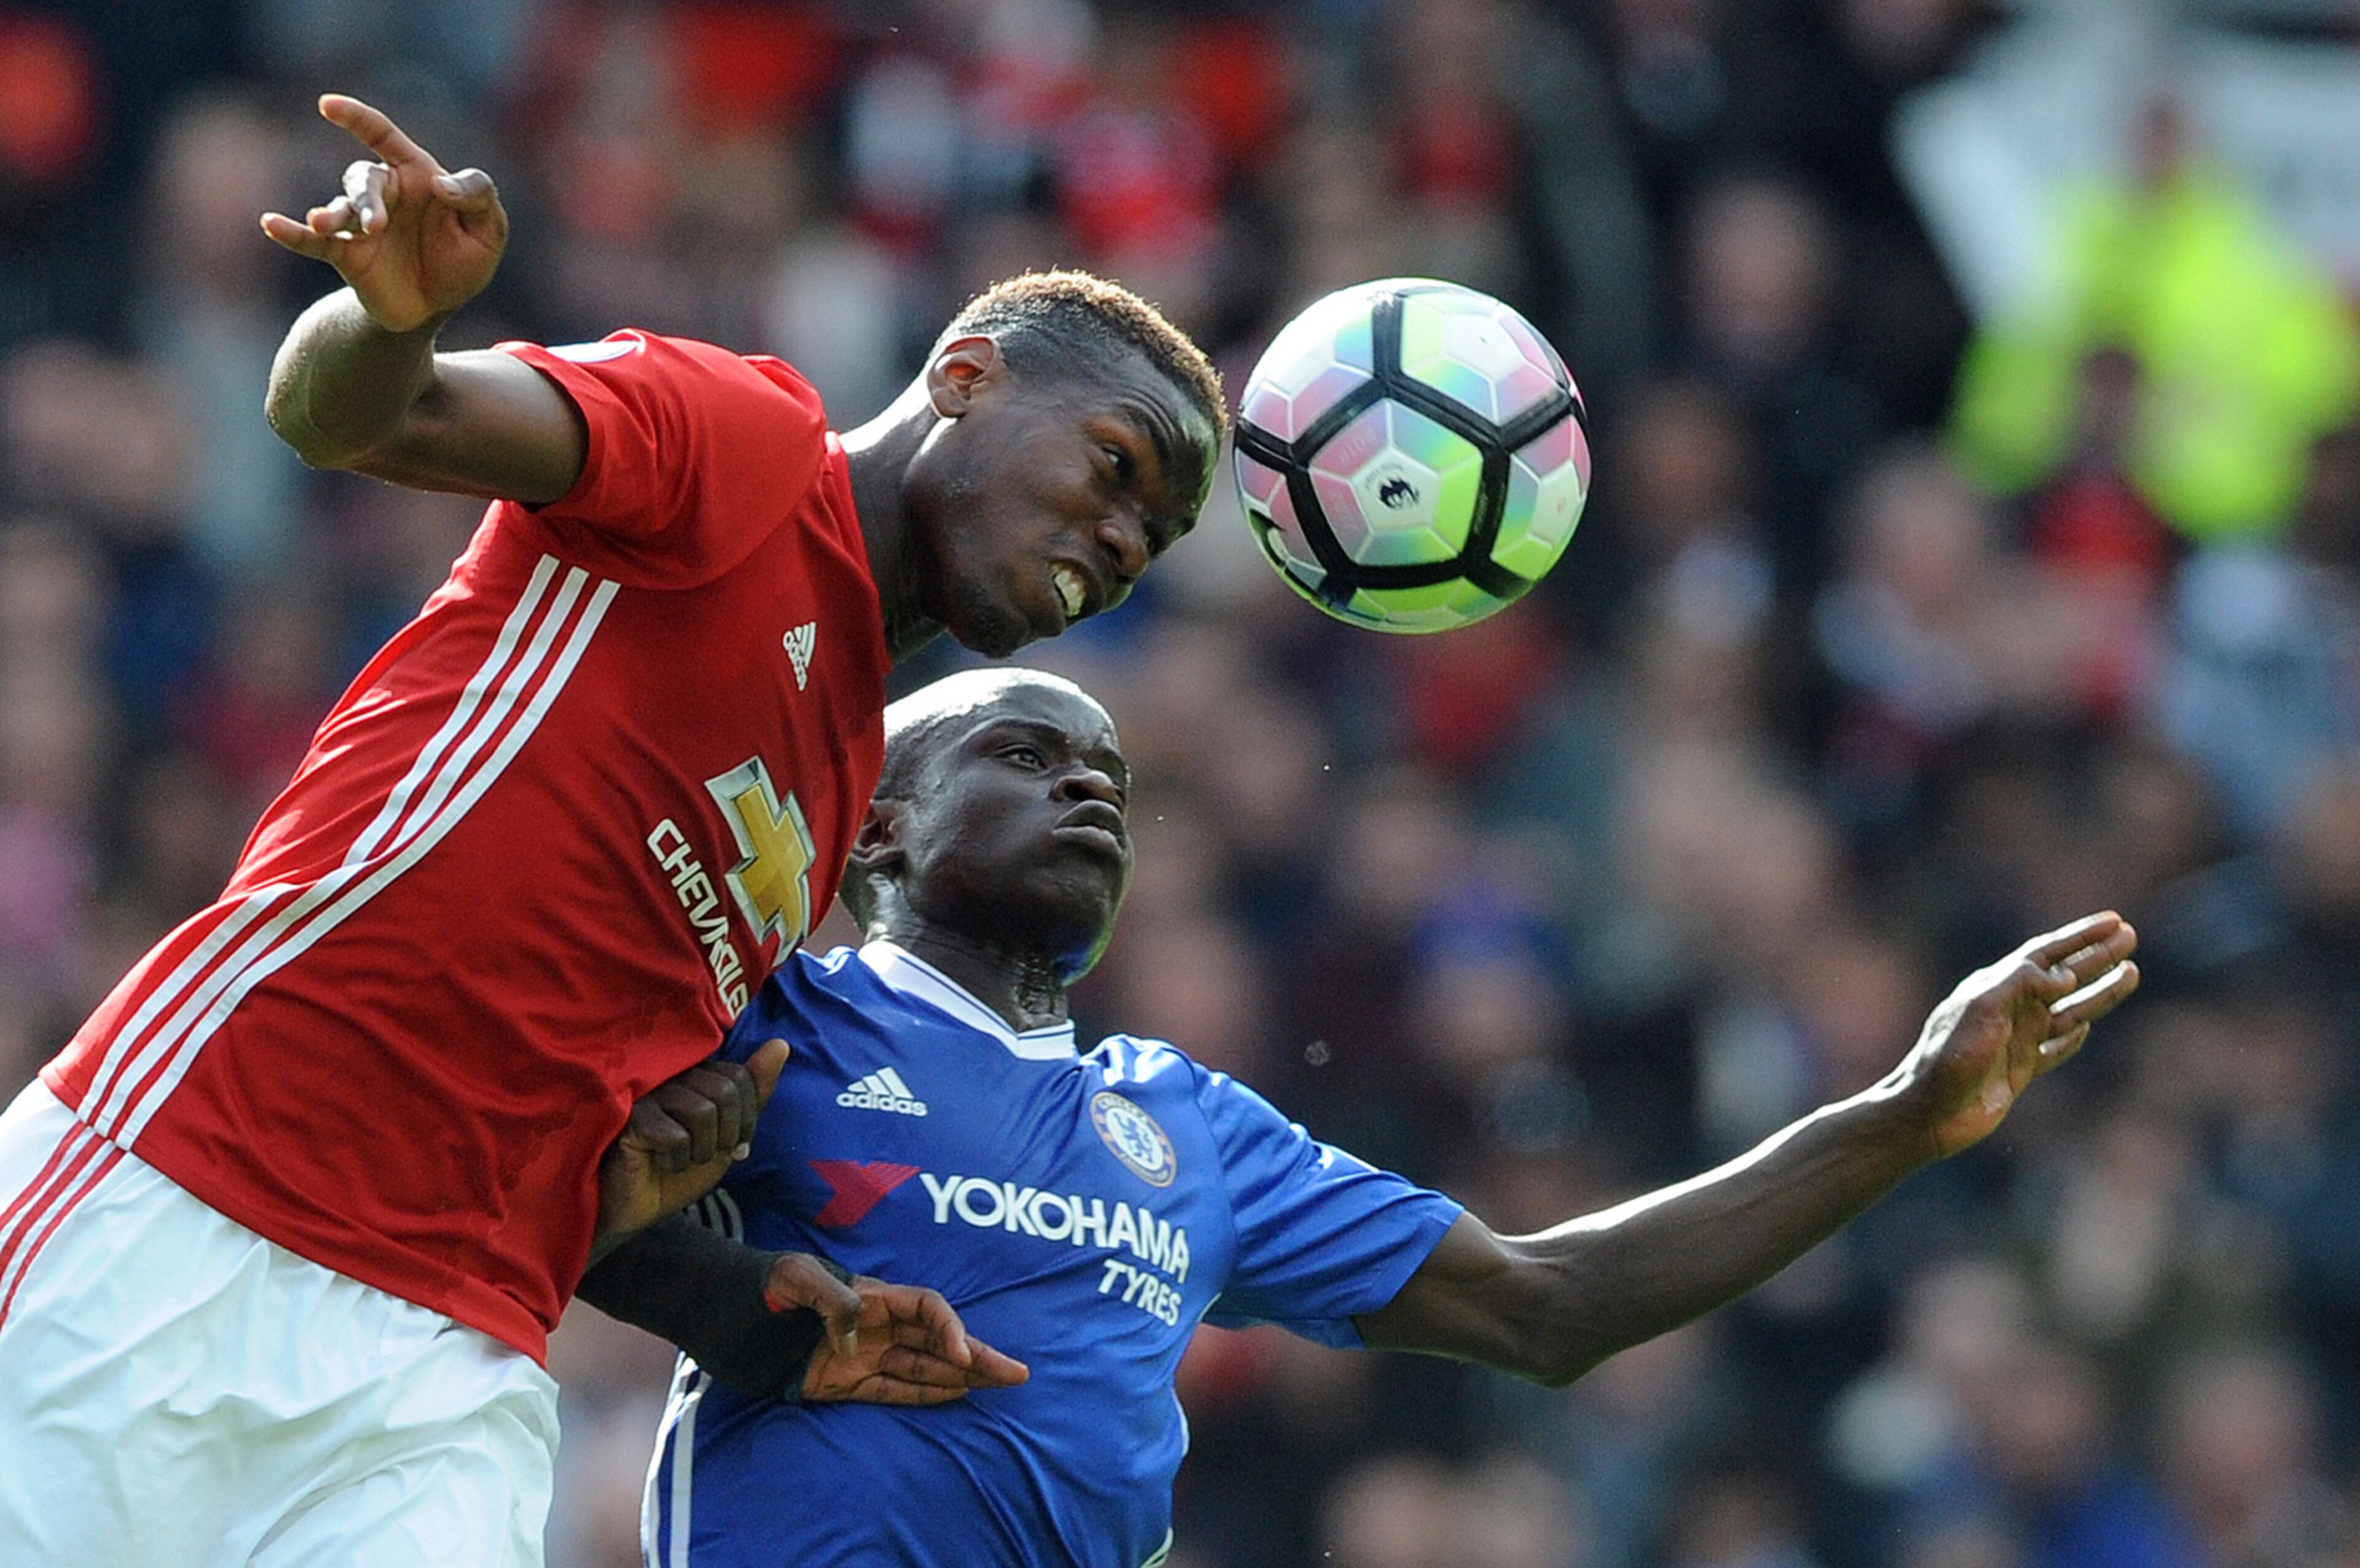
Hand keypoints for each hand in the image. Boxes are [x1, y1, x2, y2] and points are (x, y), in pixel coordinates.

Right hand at [260, 94, 506, 332]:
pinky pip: (312, 241)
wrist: (439, 308)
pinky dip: (291, 232)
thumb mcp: (489, 230)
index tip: (327, 105)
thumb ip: (478, 196)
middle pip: (363, 179)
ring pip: (339, 207)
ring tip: (325, 224)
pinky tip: (271, 225)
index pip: (382, 136)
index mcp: (416, 176)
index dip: (357, 118)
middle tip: (376, 224)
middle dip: (366, 198)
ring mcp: (360, 224)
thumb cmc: (463, 261)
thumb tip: (441, 184)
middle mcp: (383, 194)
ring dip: (334, 215)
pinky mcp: (346, 255)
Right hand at [595, 1040, 789, 1246]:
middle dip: (726, 1136)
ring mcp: (648, 1093)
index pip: (741, 1078)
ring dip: (701, 1151)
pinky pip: (676, 1136)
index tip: (734, 1145)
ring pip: (703, 1112)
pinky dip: (676, 1161)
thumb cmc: (678, 1171)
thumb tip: (780, 1044)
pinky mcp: (629, 1118)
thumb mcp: (728, 1136)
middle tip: (704, 1155)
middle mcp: (671, 1075)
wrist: (636, 1209)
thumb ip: (754, 1094)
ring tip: (679, 1158)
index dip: (747, 1119)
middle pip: (726, 1092)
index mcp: (697, 1075)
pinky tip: (657, 1163)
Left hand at [764, 1256, 1031, 1406]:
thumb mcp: (794, 1277)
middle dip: (978, 1356)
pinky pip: (895, 1390)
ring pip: (924, 1368)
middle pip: (938, 1341)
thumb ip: (830, 1299)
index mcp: (873, 1295)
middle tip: (1018, 1373)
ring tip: (999, 1385)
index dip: (950, 1329)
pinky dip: (925, 1394)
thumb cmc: (765, 1285)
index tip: (962, 1354)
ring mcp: (865, 1355)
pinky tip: (956, 1394)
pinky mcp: (846, 1383)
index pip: (928, 1308)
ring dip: (962, 1376)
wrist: (729, 1314)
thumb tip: (856, 1339)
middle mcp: (878, 1326)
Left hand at [1902, 911, 2140, 1156]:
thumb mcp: (1981, 1009)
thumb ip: (2020, 983)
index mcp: (1996, 986)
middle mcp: (2009, 1008)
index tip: (2115, 922)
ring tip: (2131, 973)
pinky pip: (2054, 1048)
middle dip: (2097, 956)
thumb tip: (2063, 974)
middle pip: (2064, 975)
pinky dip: (2073, 1038)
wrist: (1928, 1113)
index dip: (2081, 937)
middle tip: (2131, 937)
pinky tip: (2086, 1028)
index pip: (2046, 953)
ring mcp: (2016, 1039)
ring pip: (2069, 1010)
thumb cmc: (1947, 1058)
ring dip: (2099, 992)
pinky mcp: (2019, 1070)